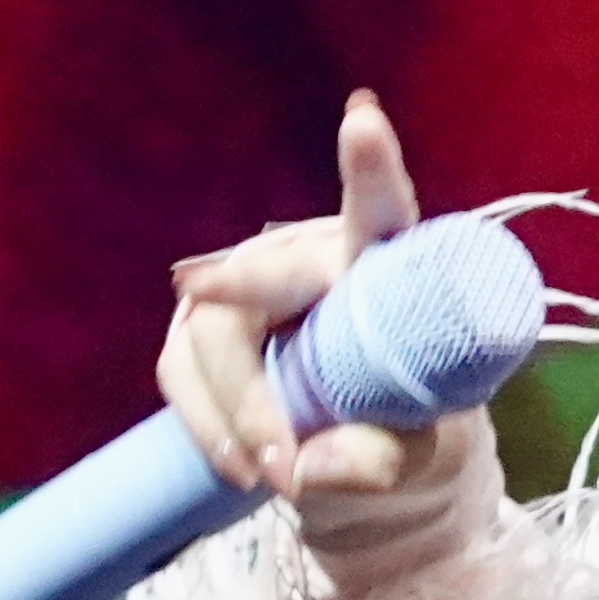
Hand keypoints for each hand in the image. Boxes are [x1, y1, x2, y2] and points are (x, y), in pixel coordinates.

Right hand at [160, 91, 452, 520]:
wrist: (359, 445)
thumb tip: (311, 468)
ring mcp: (244, 281)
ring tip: (280, 480)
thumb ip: (382, 456)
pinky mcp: (201, 323)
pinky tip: (244, 468)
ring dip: (237, 417)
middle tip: (282, 457)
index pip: (377, 209)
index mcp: (379, 260)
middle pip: (260, 285)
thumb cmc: (403, 423)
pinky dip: (211, 428)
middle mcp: (306, 253)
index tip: (364, 119)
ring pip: (210, 335)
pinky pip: (181, 370)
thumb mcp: (417, 453)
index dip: (371, 168)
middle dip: (256, 376)